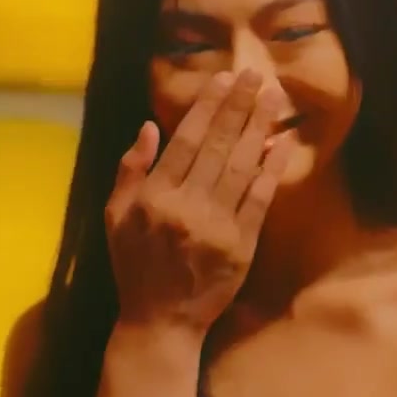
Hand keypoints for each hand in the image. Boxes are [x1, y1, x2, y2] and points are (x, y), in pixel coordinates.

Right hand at [106, 70, 291, 332]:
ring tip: (273, 98)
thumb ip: (130, 170)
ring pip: (242, 167)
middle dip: (239, 107)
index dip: (207, 107)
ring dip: (259, 128)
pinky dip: (271, 170)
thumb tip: (149, 126)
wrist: (160, 320)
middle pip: (218, 146)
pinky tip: (281, 143)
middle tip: (256, 76)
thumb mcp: (115, 216)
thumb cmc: (135, 264)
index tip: (223, 79)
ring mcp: (217, 226)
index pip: (185, 140)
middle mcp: (186, 206)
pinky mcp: (242, 245)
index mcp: (153, 196)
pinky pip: (260, 199)